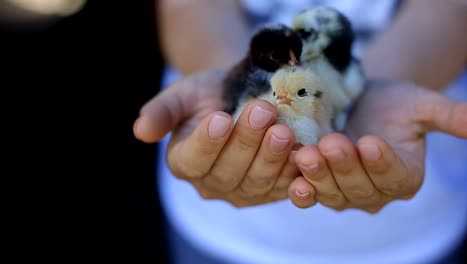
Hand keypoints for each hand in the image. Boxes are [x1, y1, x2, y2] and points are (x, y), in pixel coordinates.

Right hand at [134, 70, 299, 206]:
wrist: (241, 97)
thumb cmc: (208, 95)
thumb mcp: (182, 95)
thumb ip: (162, 112)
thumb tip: (140, 130)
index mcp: (185, 162)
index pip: (193, 160)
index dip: (207, 143)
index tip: (219, 118)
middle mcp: (212, 183)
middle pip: (228, 172)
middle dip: (246, 142)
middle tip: (262, 111)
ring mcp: (244, 191)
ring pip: (257, 181)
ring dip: (272, 157)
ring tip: (283, 130)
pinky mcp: (272, 191)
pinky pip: (284, 187)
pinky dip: (294, 173)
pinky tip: (303, 154)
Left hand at [288, 79, 466, 211]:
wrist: (357, 102)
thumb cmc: (391, 103)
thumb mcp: (420, 105)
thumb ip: (448, 116)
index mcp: (404, 177)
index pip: (395, 176)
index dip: (382, 163)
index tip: (371, 142)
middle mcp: (375, 192)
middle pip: (360, 187)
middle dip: (345, 167)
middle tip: (332, 144)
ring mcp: (343, 194)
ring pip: (333, 193)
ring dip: (319, 177)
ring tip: (307, 155)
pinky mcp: (318, 187)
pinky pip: (309, 195)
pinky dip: (301, 190)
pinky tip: (292, 181)